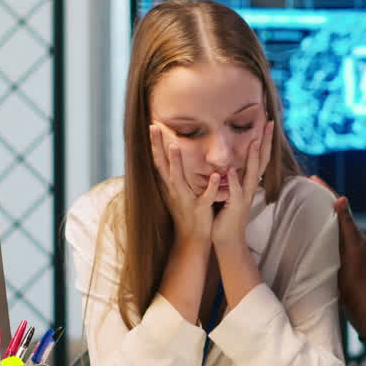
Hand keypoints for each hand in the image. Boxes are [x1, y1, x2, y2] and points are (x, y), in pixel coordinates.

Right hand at [149, 123, 218, 245]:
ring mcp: (185, 199)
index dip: (155, 144)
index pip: (160, 161)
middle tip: (153, 127)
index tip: (152, 126)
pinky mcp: (199, 209)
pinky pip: (204, 196)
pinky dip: (208, 186)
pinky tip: (213, 175)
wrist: (192, 239)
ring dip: (176, 163)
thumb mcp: (179, 193)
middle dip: (158, 146)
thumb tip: (171, 161)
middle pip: (162, 165)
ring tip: (175, 146)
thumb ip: (176, 177)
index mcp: (171, 185)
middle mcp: (175, 190)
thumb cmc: (187, 214)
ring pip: (178, 179)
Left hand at [212, 119, 272, 249]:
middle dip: (266, 141)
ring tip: (255, 141)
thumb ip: (233, 179)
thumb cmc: (226, 217)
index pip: (260, 158)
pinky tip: (232, 170)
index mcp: (248, 183)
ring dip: (254, 157)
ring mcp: (244, 197)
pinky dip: (234, 181)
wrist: (227, 241)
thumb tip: (232, 163)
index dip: (264, 140)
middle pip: (262, 160)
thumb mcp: (231, 193)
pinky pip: (234, 192)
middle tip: (270, 122)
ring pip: (252, 174)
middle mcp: (250, 188)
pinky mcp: (235, 206)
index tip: (267, 122)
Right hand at [309, 176, 365, 337]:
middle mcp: (348, 241)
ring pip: (325, 231)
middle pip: (331, 216)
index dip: (326, 191)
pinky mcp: (334, 265)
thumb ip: (346, 225)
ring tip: (296, 210)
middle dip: (317, 202)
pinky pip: (321, 246)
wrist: (365, 306)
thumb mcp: (352, 248)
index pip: (338, 206)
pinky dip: (312, 238)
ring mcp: (341, 253)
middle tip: (299, 191)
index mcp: (353, 233)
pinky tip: (300, 240)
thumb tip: (341, 198)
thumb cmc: (359, 278)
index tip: (311, 178)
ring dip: (313, 219)